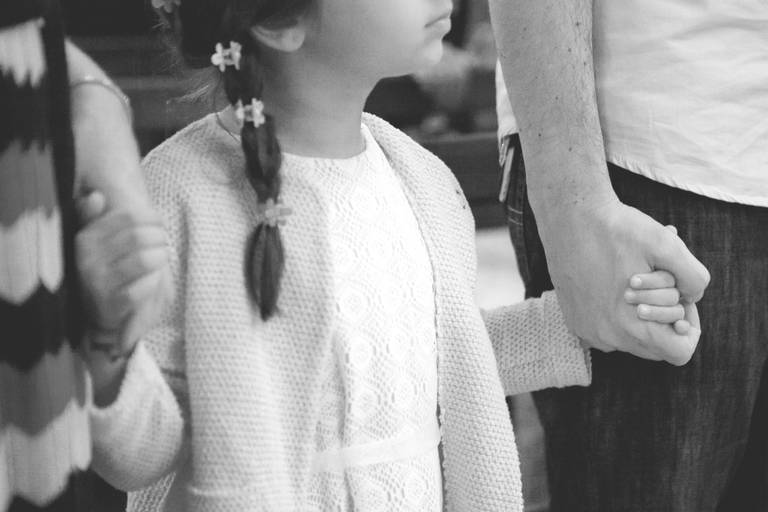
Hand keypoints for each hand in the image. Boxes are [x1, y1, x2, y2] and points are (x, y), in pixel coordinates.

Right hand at [76, 191, 171, 358]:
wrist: (98, 312)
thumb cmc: (106, 270)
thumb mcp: (96, 241)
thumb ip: (93, 217)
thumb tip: (97, 196)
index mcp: (86, 238)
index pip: (129, 217)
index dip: (152, 218)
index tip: (160, 223)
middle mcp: (89, 259)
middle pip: (139, 237)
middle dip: (159, 238)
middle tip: (163, 242)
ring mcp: (99, 282)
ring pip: (143, 260)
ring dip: (160, 258)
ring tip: (161, 258)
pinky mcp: (112, 303)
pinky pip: (142, 288)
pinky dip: (154, 281)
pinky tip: (154, 279)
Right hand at [541, 200, 708, 364]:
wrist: (568, 218)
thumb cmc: (619, 230)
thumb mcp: (668, 246)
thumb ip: (695, 278)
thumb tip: (692, 299)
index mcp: (632, 327)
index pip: (679, 352)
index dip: (688, 325)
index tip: (680, 298)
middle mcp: (608, 338)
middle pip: (655, 347)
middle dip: (664, 319)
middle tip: (658, 283)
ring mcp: (588, 332)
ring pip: (630, 338)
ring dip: (640, 315)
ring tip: (634, 277)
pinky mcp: (574, 321)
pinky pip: (607, 330)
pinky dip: (616, 312)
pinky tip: (612, 281)